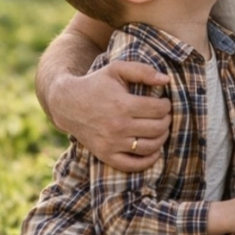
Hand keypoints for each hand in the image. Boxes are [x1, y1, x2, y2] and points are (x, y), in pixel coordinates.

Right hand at [52, 61, 171, 170]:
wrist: (67, 104)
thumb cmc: (96, 84)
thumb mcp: (117, 69)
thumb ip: (143, 71)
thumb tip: (167, 79)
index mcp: (122, 105)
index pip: (159, 110)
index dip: (167, 105)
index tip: (164, 102)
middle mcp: (117, 126)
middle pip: (157, 128)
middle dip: (166, 120)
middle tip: (164, 115)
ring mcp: (111, 143)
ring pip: (150, 147)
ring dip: (162, 138)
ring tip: (160, 129)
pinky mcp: (106, 155)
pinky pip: (133, 165)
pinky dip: (149, 161)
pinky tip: (155, 150)